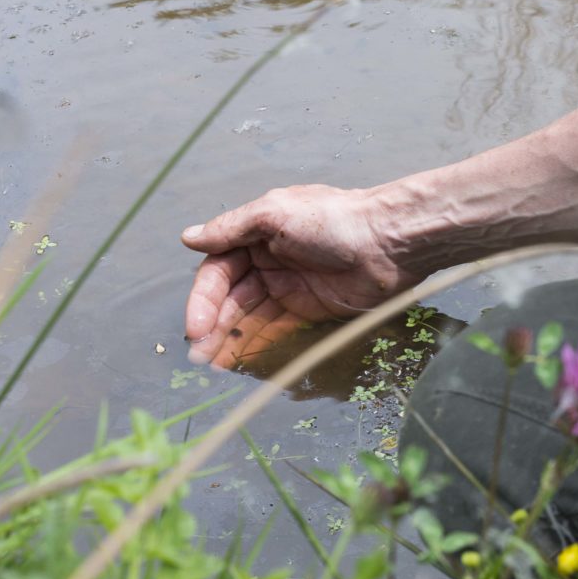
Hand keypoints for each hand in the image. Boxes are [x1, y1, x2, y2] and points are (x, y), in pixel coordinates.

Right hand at [181, 185, 421, 368]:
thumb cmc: (332, 221)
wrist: (389, 243)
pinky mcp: (307, 311)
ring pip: (248, 317)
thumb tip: (188, 237)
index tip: (195, 327)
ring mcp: (287, 288)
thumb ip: (232, 228)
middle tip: (199, 354)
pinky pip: (274, 330)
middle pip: (229, 297)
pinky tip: (239, 362)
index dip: (203, 299)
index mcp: (256, 234)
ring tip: (212, 364)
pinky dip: (255, 345)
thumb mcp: (275, 214)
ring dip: (228, 339)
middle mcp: (267, 261)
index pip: (218, 270)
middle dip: (213, 325)